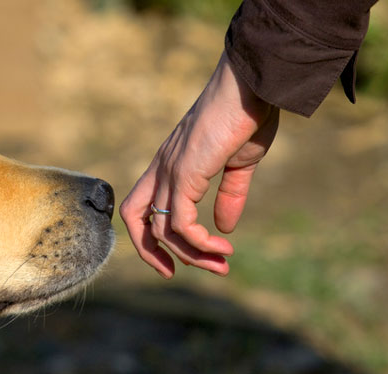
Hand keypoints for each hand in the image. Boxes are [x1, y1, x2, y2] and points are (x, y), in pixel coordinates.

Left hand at [120, 51, 278, 277]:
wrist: (253, 86)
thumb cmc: (247, 116)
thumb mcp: (239, 164)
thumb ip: (229, 195)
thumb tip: (225, 228)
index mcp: (169, 164)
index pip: (140, 206)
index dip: (149, 236)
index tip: (175, 259)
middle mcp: (161, 169)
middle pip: (134, 220)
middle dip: (149, 253)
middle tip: (175, 274)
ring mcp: (170, 170)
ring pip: (161, 229)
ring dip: (191, 255)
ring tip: (222, 264)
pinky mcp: (185, 173)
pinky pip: (180, 223)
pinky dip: (198, 243)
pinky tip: (222, 247)